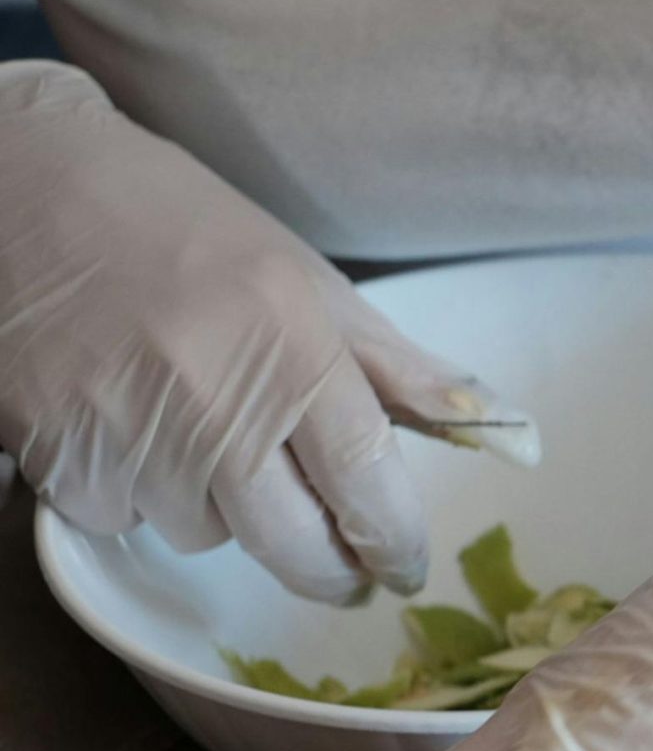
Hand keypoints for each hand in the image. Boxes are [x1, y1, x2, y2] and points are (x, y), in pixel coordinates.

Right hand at [0, 62, 534, 601]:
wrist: (22, 183)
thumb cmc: (181, 227)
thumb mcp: (310, 281)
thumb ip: (404, 371)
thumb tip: (507, 434)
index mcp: (292, 349)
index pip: (370, 489)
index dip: (395, 547)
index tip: (403, 567)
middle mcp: (213, 401)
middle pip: (297, 548)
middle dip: (329, 566)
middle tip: (341, 560)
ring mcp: (129, 433)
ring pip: (210, 536)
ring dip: (224, 510)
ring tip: (202, 430)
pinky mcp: (59, 453)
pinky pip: (129, 518)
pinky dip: (142, 491)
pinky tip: (133, 424)